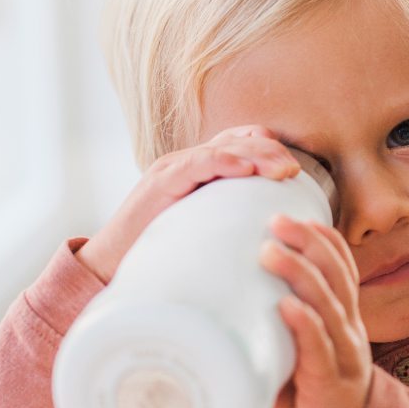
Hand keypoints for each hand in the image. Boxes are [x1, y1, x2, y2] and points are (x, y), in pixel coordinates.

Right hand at [76, 125, 298, 283]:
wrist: (112, 265)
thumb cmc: (163, 253)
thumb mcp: (206, 231)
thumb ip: (232, 221)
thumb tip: (274, 235)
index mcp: (201, 170)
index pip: (241, 143)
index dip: (270, 149)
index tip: (296, 171)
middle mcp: (188, 162)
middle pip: (238, 142)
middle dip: (271, 153)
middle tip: (294, 172)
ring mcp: (173, 168)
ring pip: (223, 148)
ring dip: (256, 157)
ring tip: (281, 170)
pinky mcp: (161, 182)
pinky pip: (197, 164)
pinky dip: (224, 163)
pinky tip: (246, 171)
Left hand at [259, 215, 372, 407]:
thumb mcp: (287, 365)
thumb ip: (264, 339)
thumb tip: (211, 314)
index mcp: (342, 322)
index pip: (342, 268)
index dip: (323, 238)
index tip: (293, 212)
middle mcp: (348, 332)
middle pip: (336, 275)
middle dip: (308, 242)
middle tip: (275, 218)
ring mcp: (345, 356)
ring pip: (330, 303)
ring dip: (301, 273)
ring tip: (271, 250)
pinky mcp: (333, 384)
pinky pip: (321, 348)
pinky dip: (306, 324)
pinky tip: (288, 306)